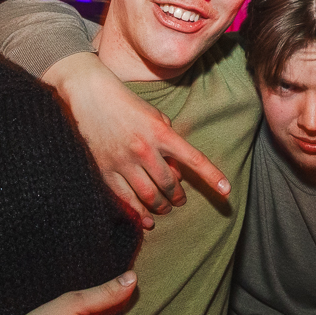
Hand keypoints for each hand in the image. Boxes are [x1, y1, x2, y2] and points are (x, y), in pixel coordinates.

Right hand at [47, 52, 229, 228]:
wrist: (89, 94)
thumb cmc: (127, 103)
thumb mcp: (155, 116)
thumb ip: (169, 142)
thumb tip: (176, 172)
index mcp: (161, 132)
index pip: (194, 159)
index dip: (212, 177)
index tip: (226, 191)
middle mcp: (144, 149)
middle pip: (169, 185)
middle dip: (178, 197)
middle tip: (180, 200)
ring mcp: (123, 161)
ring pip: (149, 195)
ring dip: (161, 207)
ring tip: (165, 209)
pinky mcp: (105, 168)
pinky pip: (125, 198)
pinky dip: (138, 212)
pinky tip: (146, 220)